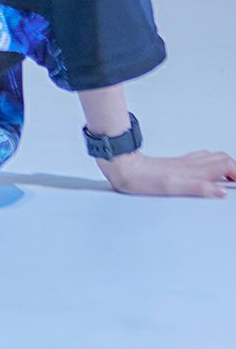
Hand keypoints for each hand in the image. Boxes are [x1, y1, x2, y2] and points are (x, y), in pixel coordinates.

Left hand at [96, 149, 235, 197]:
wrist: (124, 168)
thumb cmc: (143, 180)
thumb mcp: (172, 188)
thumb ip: (198, 188)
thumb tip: (220, 191)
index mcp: (193, 170)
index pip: (225, 165)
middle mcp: (190, 164)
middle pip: (221, 158)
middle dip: (234, 168)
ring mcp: (182, 162)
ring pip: (210, 157)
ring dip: (223, 164)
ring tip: (228, 177)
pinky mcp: (174, 164)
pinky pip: (198, 159)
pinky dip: (209, 163)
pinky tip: (204, 171)